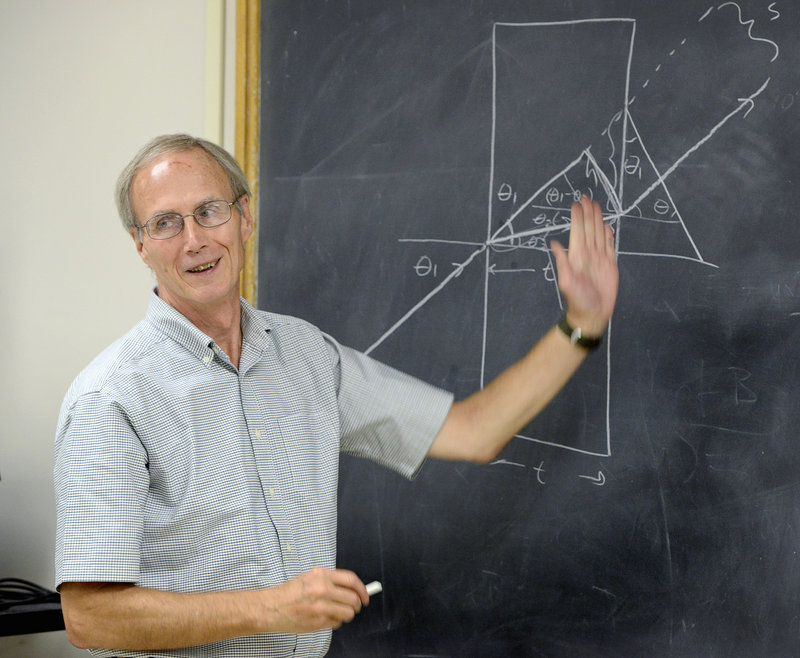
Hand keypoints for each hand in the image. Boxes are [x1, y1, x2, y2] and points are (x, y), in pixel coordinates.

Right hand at [264, 568, 368, 632]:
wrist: (271, 607)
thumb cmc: (290, 592)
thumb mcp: (310, 577)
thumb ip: (331, 580)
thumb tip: (352, 588)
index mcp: (321, 575)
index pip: (351, 580)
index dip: (362, 589)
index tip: (365, 596)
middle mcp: (322, 589)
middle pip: (353, 598)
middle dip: (356, 605)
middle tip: (353, 607)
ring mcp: (320, 607)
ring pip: (348, 613)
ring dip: (346, 615)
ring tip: (337, 613)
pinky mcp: (317, 622)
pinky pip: (336, 623)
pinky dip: (335, 622)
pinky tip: (325, 618)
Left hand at [550, 195, 618, 336]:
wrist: (592, 314)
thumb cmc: (578, 300)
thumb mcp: (566, 282)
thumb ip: (562, 262)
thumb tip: (553, 243)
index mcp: (577, 256)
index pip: (577, 232)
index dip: (577, 218)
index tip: (576, 204)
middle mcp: (588, 254)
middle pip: (588, 229)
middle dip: (588, 213)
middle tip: (586, 197)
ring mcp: (600, 258)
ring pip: (598, 234)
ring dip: (597, 219)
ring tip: (596, 205)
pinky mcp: (610, 265)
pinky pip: (609, 246)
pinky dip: (608, 235)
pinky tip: (606, 225)